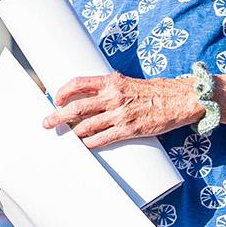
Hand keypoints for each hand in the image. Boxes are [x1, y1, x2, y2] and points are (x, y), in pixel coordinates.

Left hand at [43, 73, 200, 149]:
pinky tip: (85, 145)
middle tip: (47, 122)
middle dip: (57, 116)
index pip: (79, 83)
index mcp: (111, 81)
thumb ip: (108, 88)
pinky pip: (102, 139)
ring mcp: (120, 114)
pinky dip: (90, 143)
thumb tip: (88, 97)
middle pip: (76, 107)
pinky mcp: (129, 129)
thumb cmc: (152, 91)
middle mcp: (113, 96)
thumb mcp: (127, 82)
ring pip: (86, 126)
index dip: (63, 92)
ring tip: (67, 135)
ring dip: (73, 132)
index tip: (55, 99)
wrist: (178, 99)